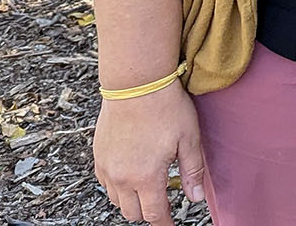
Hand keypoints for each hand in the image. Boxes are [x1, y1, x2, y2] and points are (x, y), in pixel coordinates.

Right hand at [94, 84, 207, 222]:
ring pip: (116, 200)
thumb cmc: (165, 107)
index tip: (171, 224)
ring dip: (131, 201)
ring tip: (147, 189)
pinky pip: (104, 184)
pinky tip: (130, 175)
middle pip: (132, 213)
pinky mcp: (98, 155)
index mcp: (146, 177)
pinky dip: (117, 187)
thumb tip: (196, 197)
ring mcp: (107, 166)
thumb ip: (192, 172)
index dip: (165, 223)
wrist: (136, 83)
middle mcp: (122, 177)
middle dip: (149, 213)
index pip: (154, 214)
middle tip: (162, 204)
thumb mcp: (189, 140)